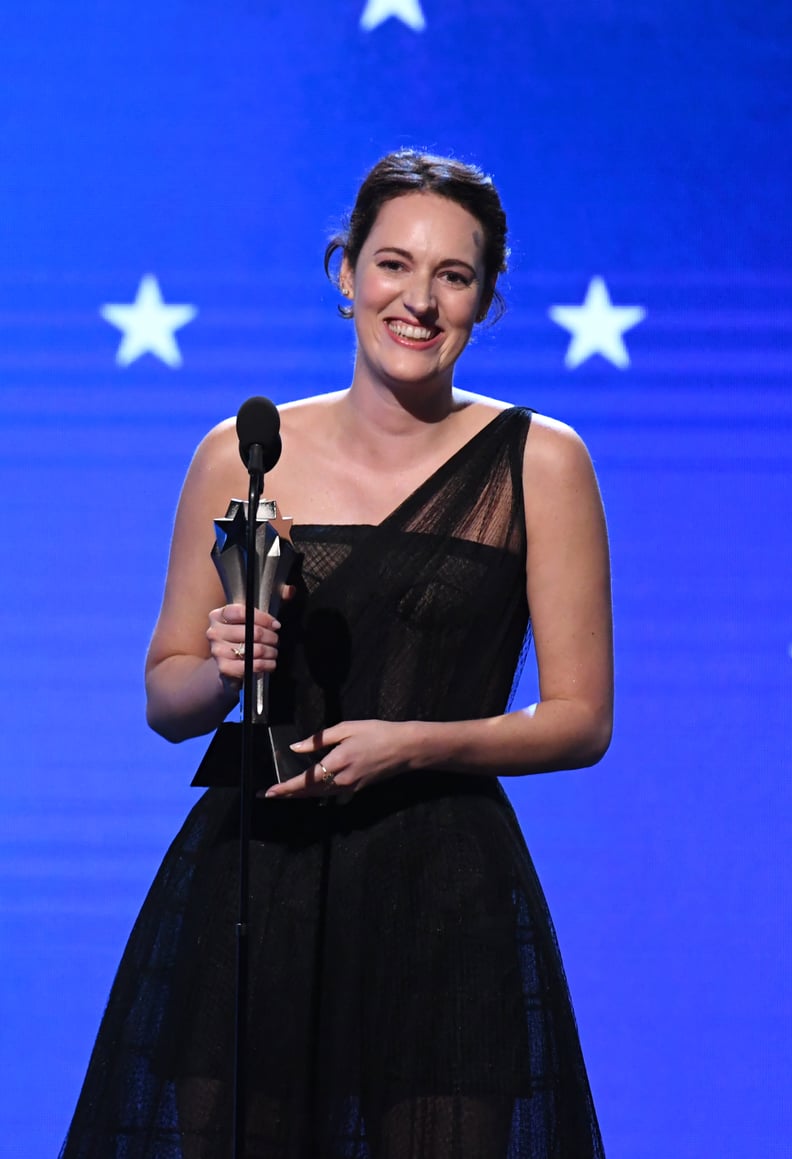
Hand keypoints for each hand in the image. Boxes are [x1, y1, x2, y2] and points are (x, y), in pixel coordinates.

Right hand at [206, 602, 280, 689]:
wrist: (225, 663)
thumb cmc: (241, 637)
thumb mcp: (251, 618)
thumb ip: (271, 601)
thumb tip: (290, 590)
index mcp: (218, 615)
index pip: (243, 611)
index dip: (263, 618)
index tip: (276, 625)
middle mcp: (214, 632)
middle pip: (251, 631)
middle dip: (270, 637)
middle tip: (276, 640)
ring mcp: (217, 651)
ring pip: (253, 649)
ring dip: (270, 651)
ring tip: (274, 651)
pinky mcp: (224, 668)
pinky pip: (251, 666)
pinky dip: (265, 664)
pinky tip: (270, 663)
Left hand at [263, 719, 415, 800]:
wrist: (405, 748)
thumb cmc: (376, 733)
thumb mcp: (347, 728)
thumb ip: (320, 739)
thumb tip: (296, 747)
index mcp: (337, 762)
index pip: (305, 780)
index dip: (286, 788)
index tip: (270, 792)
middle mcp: (341, 779)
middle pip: (309, 792)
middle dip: (289, 795)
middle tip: (271, 795)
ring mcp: (350, 787)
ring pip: (320, 795)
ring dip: (302, 796)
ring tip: (286, 793)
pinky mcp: (357, 788)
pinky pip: (332, 794)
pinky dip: (318, 794)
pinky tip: (312, 790)